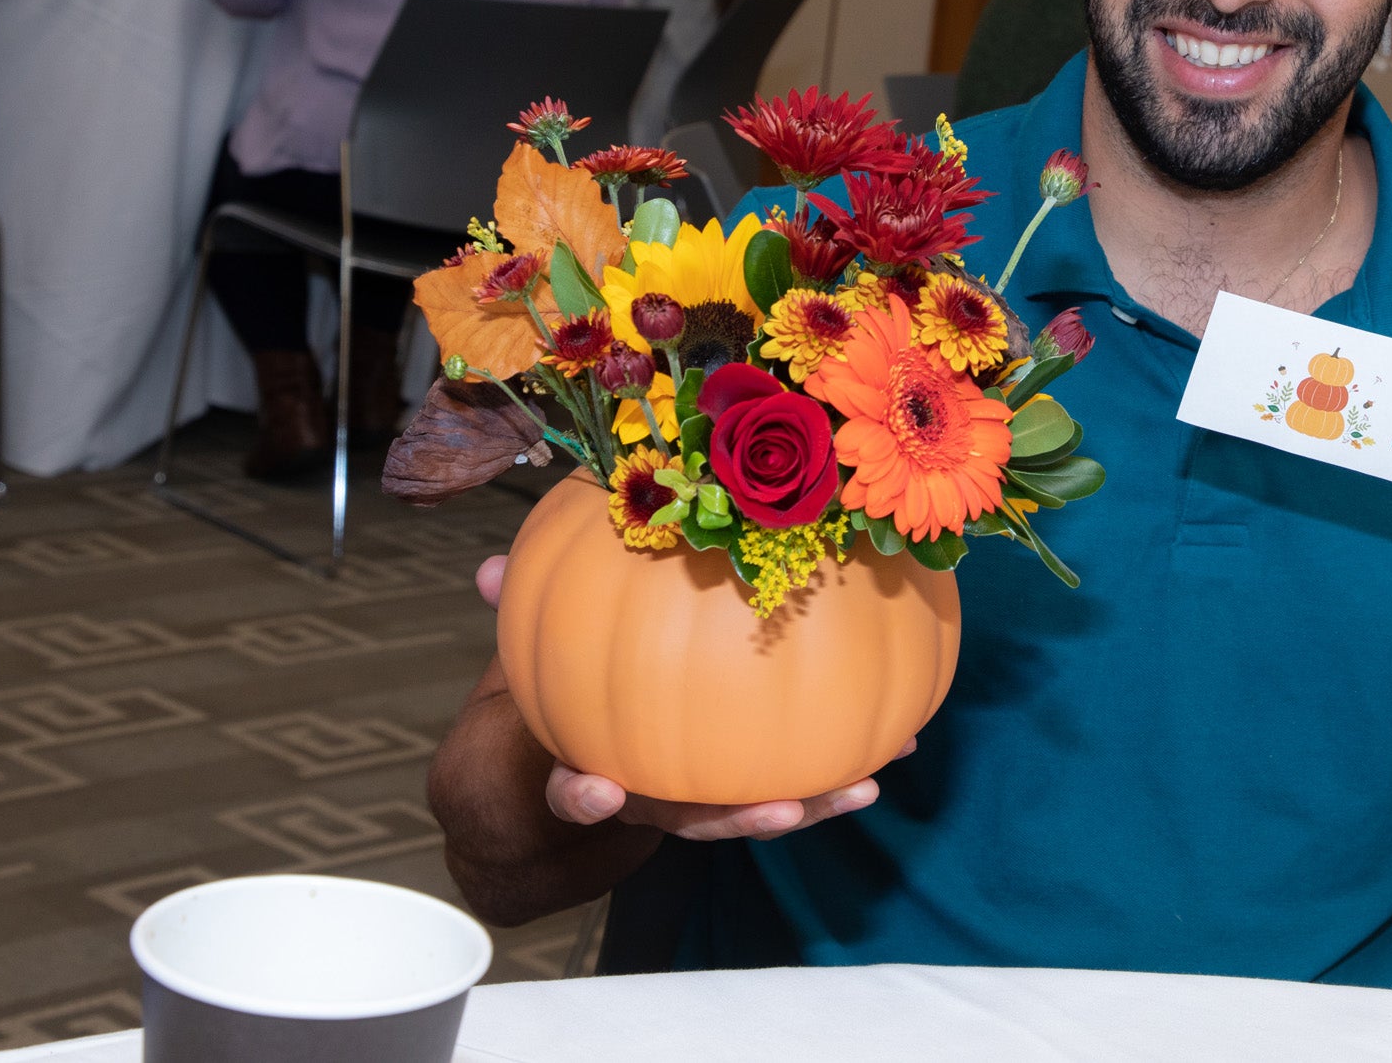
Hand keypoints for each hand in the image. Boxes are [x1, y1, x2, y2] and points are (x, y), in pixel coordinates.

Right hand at [474, 553, 903, 841]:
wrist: (597, 742)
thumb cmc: (576, 686)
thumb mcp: (543, 656)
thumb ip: (519, 615)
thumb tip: (485, 569)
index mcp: (593, 768)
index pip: (577, 791)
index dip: (582, 796)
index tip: (592, 790)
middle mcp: (652, 794)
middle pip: (690, 822)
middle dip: (737, 822)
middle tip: (779, 813)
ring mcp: (705, 795)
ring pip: (757, 812)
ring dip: (815, 803)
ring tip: (865, 787)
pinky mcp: (755, 776)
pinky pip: (804, 774)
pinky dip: (849, 760)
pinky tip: (906, 735)